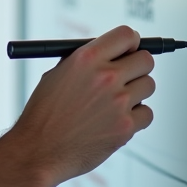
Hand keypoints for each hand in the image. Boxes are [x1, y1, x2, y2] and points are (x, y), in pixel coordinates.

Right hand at [10, 25, 154, 185]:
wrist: (38, 151)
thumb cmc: (45, 114)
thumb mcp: (57, 74)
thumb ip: (86, 61)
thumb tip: (113, 53)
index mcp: (86, 58)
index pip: (127, 36)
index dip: (132, 42)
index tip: (131, 49)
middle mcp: (105, 77)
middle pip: (145, 60)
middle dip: (138, 66)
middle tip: (129, 74)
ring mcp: (118, 103)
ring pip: (148, 86)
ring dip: (136, 92)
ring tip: (115, 103)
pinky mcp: (125, 127)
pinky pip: (146, 113)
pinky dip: (136, 117)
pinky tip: (116, 120)